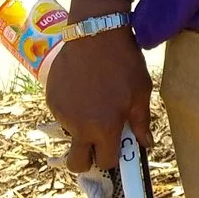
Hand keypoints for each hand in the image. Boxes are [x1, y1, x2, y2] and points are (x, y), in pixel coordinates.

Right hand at [44, 26, 152, 174]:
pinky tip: (84, 88)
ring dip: (81, 128)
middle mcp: (79, 126)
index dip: (113, 157)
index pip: (106, 162)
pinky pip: (62, 115)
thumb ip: (142, 122)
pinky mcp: (51, 100)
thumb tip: (146, 143)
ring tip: (95, 100)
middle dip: (87, 160)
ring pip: (70, 135)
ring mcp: (62, 114)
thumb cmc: (123, 62)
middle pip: (76, 163)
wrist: (95, 33)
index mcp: (105, 127)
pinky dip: (72, 109)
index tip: (117, 148)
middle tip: (97, 144)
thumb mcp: (141, 91)